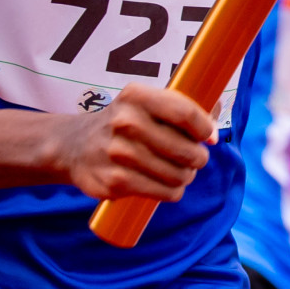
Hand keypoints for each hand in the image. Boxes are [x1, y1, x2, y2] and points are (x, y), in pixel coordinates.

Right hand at [52, 82, 213, 201]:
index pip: (184, 112)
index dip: (205, 128)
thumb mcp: (141, 102)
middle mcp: (125, 122)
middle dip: (198, 158)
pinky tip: (166, 185)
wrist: (73, 146)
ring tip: (179, 171)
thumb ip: (178, 106)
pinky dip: (172, 191)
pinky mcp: (115, 182)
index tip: (209, 137)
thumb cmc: (122, 122)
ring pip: (177, 175)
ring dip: (185, 176)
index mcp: (135, 96)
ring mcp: (118, 153)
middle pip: (185, 149)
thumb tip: (216, 120)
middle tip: (194, 158)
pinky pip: (163, 193)